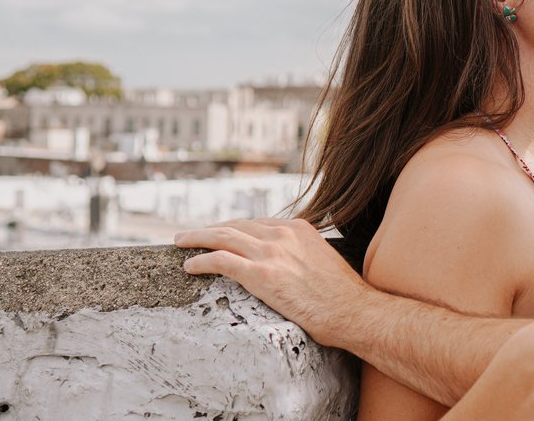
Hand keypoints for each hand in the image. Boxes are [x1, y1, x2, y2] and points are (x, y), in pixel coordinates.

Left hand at [174, 218, 365, 348]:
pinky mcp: (261, 274)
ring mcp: (271, 252)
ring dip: (197, 238)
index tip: (221, 232)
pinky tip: (189, 265)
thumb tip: (290, 265)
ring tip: (181, 242)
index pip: (257, 223)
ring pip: (223, 237)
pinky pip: (220, 261)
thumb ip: (302, 255)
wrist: (352, 310)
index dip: (234, 227)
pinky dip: (201, 260)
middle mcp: (283, 234)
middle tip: (191, 234)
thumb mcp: (323, 261)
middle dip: (210, 229)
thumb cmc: (342, 295)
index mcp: (299, 229)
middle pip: (236, 226)